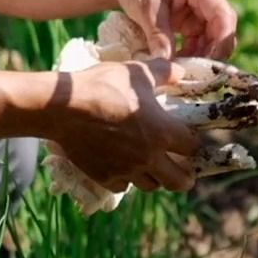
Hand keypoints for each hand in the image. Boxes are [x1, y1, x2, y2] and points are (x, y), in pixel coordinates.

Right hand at [50, 60, 199, 193]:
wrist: (63, 108)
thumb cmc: (102, 86)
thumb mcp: (136, 72)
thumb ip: (163, 72)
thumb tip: (180, 71)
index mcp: (162, 132)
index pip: (192, 147)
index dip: (194, 144)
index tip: (190, 142)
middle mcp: (149, 157)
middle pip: (178, 181)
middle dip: (185, 178)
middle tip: (184, 172)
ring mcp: (126, 170)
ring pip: (151, 185)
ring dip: (155, 177)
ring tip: (152, 167)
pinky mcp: (105, 177)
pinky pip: (124, 186)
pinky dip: (127, 179)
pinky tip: (123, 167)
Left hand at [111, 0, 237, 60]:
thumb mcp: (146, 7)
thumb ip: (158, 35)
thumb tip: (166, 65)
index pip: (224, 18)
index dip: (219, 43)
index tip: (205, 64)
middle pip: (223, 31)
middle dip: (211, 53)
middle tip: (193, 74)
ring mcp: (201, 10)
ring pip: (212, 39)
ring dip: (200, 56)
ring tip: (181, 71)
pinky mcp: (192, 20)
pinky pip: (199, 41)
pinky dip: (191, 53)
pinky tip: (176, 65)